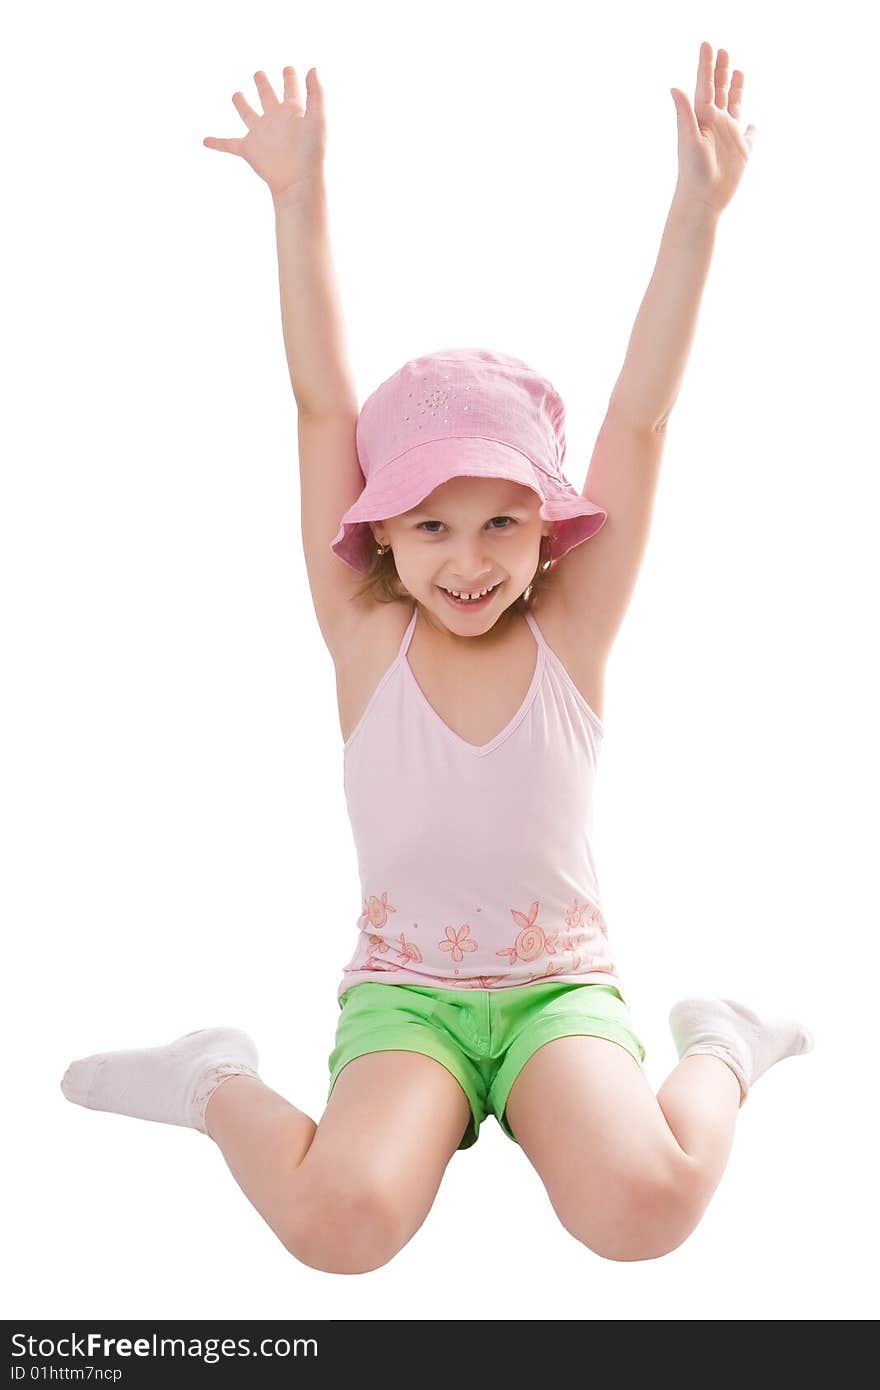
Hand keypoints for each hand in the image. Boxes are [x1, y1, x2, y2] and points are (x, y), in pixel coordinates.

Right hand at [203, 66, 325, 199]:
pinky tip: (205, 141)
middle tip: (258, 74)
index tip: (288, 69)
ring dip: (242, 104)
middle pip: (267, 96)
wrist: (299, 180)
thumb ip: (316, 93)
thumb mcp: (318, 117)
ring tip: (236, 95)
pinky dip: (217, 143)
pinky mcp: (249, 149)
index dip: (289, 77)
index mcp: (292, 111)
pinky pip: (229, 145)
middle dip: (263, 84)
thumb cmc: (311, 152)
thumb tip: (313, 68)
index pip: (291, 88)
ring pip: (248, 114)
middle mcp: (275, 119)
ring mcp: (261, 134)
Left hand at [670, 42, 755, 214]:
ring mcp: (729, 137)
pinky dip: (752, 128)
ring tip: (738, 71)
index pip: (705, 85)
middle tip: (723, 50)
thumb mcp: (688, 139)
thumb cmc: (693, 172)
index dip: (706, 64)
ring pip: (734, 106)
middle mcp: (716, 124)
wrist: (702, 200)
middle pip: (719, 91)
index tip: (707, 44)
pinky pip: (749, 135)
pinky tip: (753, 123)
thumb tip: (674, 87)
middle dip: (721, 70)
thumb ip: (683, 112)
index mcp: (703, 117)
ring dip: (735, 89)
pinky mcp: (742, 152)